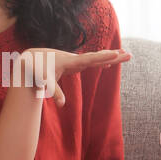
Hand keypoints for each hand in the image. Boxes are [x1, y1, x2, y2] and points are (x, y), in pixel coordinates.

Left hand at [15, 47, 130, 106]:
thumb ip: (54, 91)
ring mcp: (76, 61)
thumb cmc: (37, 70)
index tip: (115, 55)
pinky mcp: (74, 64)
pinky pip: (91, 62)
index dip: (103, 58)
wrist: (31, 59)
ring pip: (96, 58)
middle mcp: (75, 59)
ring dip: (110, 57)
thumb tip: (61, 104)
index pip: (90, 59)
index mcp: (70, 62)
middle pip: (98, 57)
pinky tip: (108, 64)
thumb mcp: (44, 81)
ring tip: (125, 54)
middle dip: (113, 56)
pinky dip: (101, 62)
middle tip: (129, 54)